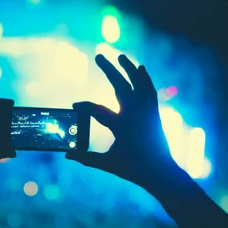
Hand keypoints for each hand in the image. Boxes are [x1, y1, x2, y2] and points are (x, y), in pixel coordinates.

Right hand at [66, 54, 178, 190]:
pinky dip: (144, 78)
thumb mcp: (108, 164)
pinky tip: (140, 68)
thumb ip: (86, 158)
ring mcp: (146, 112)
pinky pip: (149, 91)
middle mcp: (135, 115)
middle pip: (121, 86)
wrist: (161, 172)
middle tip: (98, 55)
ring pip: (139, 84)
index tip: (74, 105)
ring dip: (129, 69)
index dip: (84, 107)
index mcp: (122, 126)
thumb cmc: (133, 169)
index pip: (98, 111)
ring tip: (121, 57)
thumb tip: (67, 155)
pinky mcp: (153, 113)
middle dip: (109, 70)